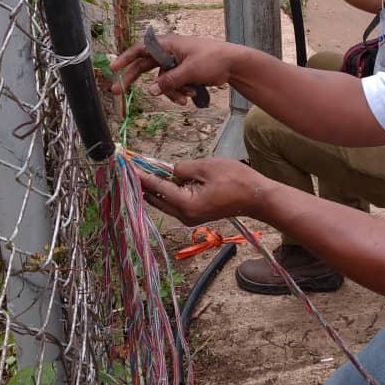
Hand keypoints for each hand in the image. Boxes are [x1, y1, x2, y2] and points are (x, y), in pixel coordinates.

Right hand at [110, 33, 234, 101]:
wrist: (233, 64)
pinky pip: (173, 86)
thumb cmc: (213, 59)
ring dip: (171, 92)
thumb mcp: (190, 70)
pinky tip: (191, 96)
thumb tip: (151, 91)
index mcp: (168, 44)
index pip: (140, 49)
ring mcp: (175, 63)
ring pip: (161, 82)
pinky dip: (180, 92)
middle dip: (133, 80)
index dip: (125, 58)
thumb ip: (170, 81)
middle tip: (117, 92)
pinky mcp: (182, 73)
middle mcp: (168, 52)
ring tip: (186, 98)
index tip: (113, 68)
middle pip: (144, 67)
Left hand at [138, 157, 267, 224]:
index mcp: (186, 204)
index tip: (128, 166)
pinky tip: (162, 179)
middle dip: (144, 183)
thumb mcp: (206, 167)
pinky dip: (167, 192)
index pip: (157, 187)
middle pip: (156, 199)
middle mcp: (184, 215)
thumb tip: (170, 171)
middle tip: (132, 167)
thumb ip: (182, 168)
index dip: (141, 175)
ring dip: (154, 188)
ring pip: (164, 202)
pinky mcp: (195, 215)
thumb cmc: (235, 180)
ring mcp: (190, 218)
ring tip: (143, 171)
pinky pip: (174, 203)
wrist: (256, 197)